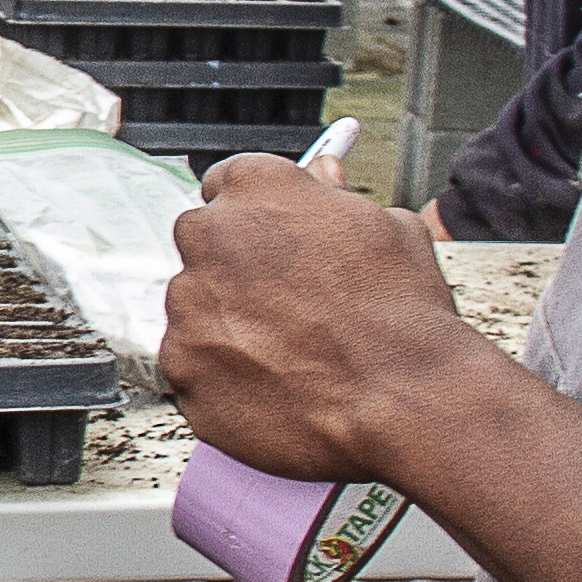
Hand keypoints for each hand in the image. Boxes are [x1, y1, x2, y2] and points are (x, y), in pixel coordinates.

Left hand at [161, 150, 482, 479]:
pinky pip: (191, 363)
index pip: (229, 182)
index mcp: (259, 189)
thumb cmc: (401, 320)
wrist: (400, 404)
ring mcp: (189, 304)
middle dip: (235, 267)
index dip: (255, 214)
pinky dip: (220, 375)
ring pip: (195, 306)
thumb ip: (338, 196)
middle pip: (204, 241)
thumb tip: (323, 176)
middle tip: (285, 303)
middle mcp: (211, 237)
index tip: (266, 235)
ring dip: (227, 323)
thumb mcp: (392, 231)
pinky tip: (272, 384)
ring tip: (289, 352)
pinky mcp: (180, 365)